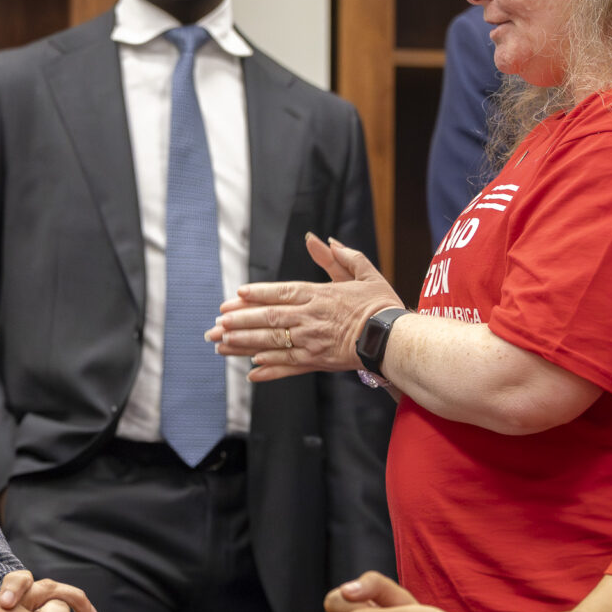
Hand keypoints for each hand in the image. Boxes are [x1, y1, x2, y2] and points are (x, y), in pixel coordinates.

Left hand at [208, 233, 402, 383]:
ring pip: (271, 342)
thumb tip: (320, 239)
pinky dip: (269, 370)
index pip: (281, 292)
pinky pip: (288, 366)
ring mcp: (312, 342)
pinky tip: (251, 371)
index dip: (256, 294)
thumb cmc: (381, 305)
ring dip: (243, 344)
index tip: (235, 296)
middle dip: (239, 321)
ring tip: (221, 344)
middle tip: (215, 324)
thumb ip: (340, 256)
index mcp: (319, 295)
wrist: (395, 339)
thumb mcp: (363, 272)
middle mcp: (310, 318)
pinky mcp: (318, 362)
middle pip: (268, 318)